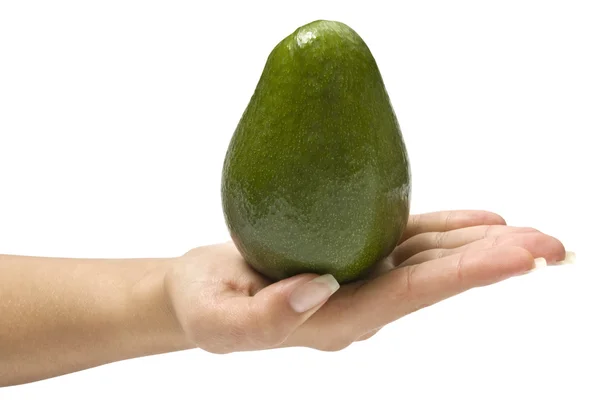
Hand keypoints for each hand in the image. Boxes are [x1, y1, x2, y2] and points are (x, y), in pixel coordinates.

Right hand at [165, 210, 566, 353]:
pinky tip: (478, 223)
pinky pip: (404, 242)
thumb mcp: (216, 319)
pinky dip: (442, 232)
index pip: (406, 297)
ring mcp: (357, 278)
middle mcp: (357, 303)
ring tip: (526, 234)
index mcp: (332, 322)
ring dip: (476, 247)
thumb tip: (318, 288)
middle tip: (550, 246)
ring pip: (425, 261)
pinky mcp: (351, 254)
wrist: (200, 289)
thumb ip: (263, 317)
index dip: (461, 276)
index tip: (515, 257)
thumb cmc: (203, 304)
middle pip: (431, 281)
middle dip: (491, 264)